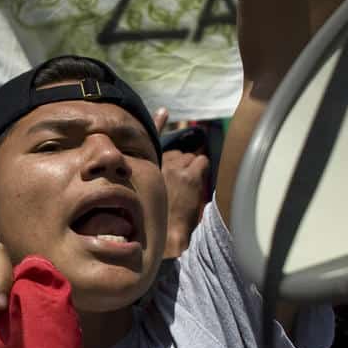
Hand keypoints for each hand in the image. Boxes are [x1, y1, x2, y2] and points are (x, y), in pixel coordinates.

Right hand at [156, 107, 207, 257]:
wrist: (165, 236)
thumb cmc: (155, 220)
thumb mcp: (145, 196)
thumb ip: (150, 180)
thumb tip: (157, 180)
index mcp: (145, 168)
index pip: (152, 137)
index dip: (157, 123)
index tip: (164, 112)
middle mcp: (158, 163)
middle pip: (178, 153)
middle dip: (182, 164)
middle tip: (182, 183)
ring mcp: (174, 168)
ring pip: (190, 158)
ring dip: (192, 169)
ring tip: (188, 188)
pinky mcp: (189, 176)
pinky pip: (202, 161)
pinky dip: (203, 171)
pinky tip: (197, 185)